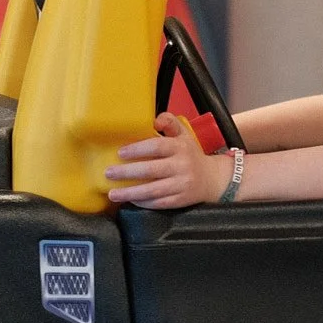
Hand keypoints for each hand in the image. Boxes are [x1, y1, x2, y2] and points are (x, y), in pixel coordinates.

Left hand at [105, 113, 229, 208]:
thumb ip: (170, 122)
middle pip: (151, 170)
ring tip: (113, 193)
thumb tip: (154, 119)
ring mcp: (182, 184)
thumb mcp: (184, 134)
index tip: (120, 153)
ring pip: (153, 190)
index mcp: (180, 147)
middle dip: (127, 172)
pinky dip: (143, 202)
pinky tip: (131, 200)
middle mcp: (182, 166)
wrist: (213, 179)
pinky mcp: (181, 200)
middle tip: (109, 173)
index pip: (157, 147)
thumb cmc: (191, 154)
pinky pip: (159, 203)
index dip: (137, 150)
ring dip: (130, 192)